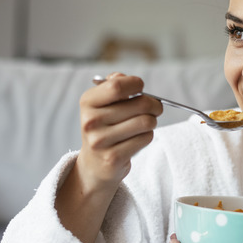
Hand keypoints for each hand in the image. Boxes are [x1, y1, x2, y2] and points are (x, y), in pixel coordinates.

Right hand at [55, 73, 161, 242]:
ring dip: (152, 121)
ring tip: (145, 123)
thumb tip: (125, 78)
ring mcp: (100, 141)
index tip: (140, 88)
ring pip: (146, 122)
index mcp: (87, 102)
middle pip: (140, 104)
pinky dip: (147, 136)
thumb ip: (114, 85)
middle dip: (154, 105)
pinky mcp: (113, 158)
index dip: (136, 84)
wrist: (94, 164)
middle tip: (155, 107)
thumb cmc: (104, 127)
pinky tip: (138, 138)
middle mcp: (91, 121)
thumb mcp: (102, 104)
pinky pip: (145, 138)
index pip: (118, 86)